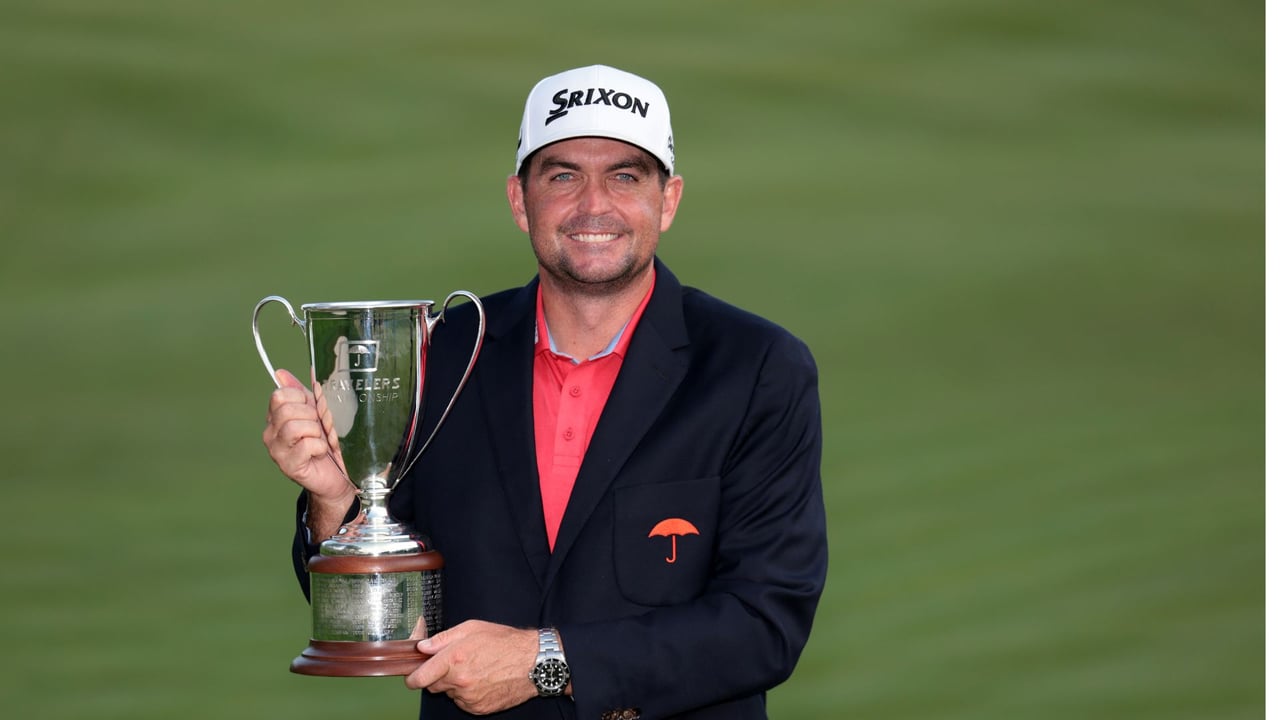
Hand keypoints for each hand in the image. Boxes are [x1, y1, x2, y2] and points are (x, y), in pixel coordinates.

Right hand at [262, 369, 353, 512]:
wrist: (338, 473)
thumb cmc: (327, 442)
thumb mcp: (316, 411)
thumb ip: (302, 392)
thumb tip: (280, 372)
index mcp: (276, 417)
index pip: (279, 395)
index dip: (302, 399)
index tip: (313, 410)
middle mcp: (271, 433)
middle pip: (286, 410)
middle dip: (311, 416)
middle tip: (319, 428)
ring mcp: (277, 451)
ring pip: (294, 427)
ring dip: (316, 432)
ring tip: (320, 441)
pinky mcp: (288, 465)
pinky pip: (306, 445)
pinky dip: (319, 447)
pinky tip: (320, 452)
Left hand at [405, 620, 539, 714]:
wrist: (533, 663)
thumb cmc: (506, 642)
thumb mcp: (472, 628)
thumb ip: (443, 639)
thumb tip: (422, 647)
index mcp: (454, 659)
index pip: (419, 678)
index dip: (412, 677)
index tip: (413, 676)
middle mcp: (459, 681)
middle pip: (432, 686)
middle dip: (438, 677)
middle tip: (454, 665)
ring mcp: (469, 697)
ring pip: (450, 694)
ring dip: (455, 685)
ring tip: (476, 670)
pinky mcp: (478, 708)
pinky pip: (464, 703)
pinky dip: (468, 695)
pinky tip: (483, 681)